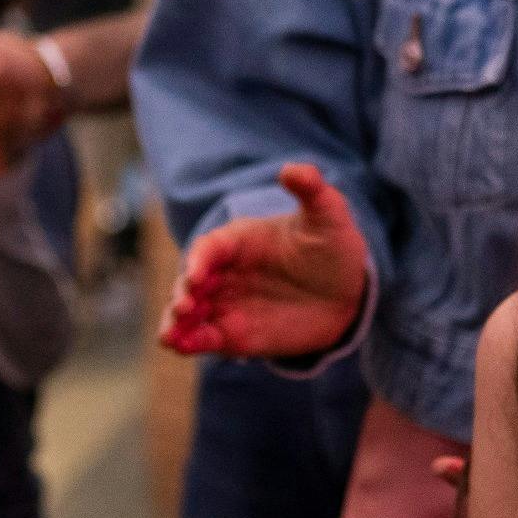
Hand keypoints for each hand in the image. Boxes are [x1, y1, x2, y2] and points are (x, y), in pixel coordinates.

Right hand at [160, 162, 369, 361]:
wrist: (346, 293)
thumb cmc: (332, 247)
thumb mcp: (329, 216)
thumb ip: (312, 190)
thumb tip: (291, 169)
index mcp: (239, 240)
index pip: (210, 247)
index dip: (200, 260)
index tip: (198, 276)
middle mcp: (224, 272)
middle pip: (189, 281)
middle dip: (182, 293)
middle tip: (185, 306)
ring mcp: (225, 303)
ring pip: (188, 312)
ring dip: (175, 322)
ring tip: (170, 336)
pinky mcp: (231, 333)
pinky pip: (202, 338)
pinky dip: (188, 342)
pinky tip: (180, 347)